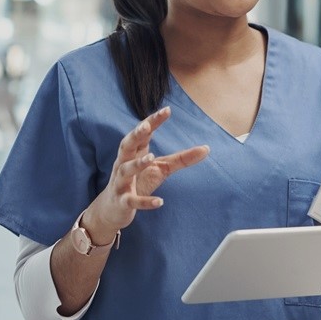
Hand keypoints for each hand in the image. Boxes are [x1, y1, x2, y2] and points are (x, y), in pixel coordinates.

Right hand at [83, 107, 208, 240]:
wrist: (113, 209)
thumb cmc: (138, 182)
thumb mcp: (161, 168)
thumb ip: (182, 158)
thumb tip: (207, 148)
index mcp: (134, 153)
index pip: (142, 134)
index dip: (152, 122)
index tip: (166, 110)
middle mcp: (124, 164)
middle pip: (126, 146)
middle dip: (135, 135)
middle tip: (146, 126)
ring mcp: (121, 183)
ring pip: (126, 170)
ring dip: (137, 164)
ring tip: (151, 158)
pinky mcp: (123, 202)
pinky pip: (132, 201)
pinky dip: (144, 202)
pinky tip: (160, 201)